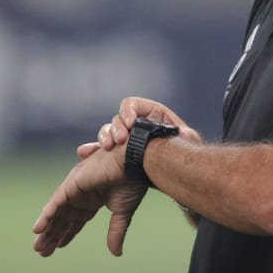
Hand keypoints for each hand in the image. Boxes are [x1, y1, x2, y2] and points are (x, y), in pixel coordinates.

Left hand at [32, 143, 148, 257]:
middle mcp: (81, 194)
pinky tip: (38, 229)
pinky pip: (56, 202)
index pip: (76, 221)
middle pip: (62, 218)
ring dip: (46, 229)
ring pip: (56, 212)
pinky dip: (46, 216)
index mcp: (93, 200)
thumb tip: (116, 253)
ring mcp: (75, 189)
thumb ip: (115, 233)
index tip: (58, 247)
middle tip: (41, 251)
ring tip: (37, 246)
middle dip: (52, 235)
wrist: (135, 164)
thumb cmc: (131, 182)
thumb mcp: (122, 214)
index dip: (67, 234)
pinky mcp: (72, 184)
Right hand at [79, 97, 201, 159]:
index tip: (130, 123)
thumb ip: (186, 136)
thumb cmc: (184, 150)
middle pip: (118, 119)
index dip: (128, 111)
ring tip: (107, 147)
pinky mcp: (119, 152)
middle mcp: (135, 122)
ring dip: (105, 137)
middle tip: (120, 141)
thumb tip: (183, 133)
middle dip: (116, 128)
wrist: (179, 168)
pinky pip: (103, 148)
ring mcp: (126, 137)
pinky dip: (94, 149)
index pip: (132, 104)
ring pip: (108, 132)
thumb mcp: (187, 141)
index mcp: (150, 113)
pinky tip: (85, 152)